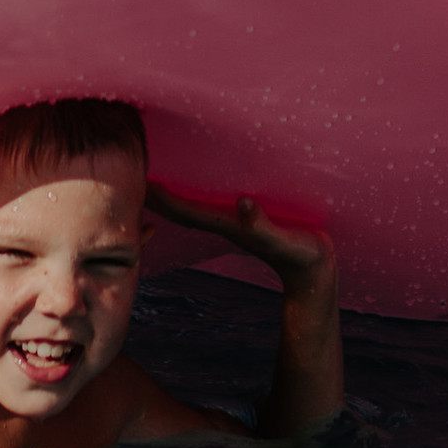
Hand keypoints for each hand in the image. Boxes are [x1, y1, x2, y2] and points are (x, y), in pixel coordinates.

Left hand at [147, 184, 335, 292]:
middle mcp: (226, 224)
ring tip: (149, 179)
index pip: (187, 212)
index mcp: (230, 225)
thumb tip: (244, 203)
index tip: (141, 182)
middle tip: (131, 173)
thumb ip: (265, 226)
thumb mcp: (287, 241)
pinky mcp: (244, 223)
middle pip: (182, 210)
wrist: (315, 274)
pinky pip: (208, 209)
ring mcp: (233, 224)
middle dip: (158, 196)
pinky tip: (188, 191)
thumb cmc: (304, 256)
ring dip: (170, 197)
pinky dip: (190, 199)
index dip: (164, 198)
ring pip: (192, 210)